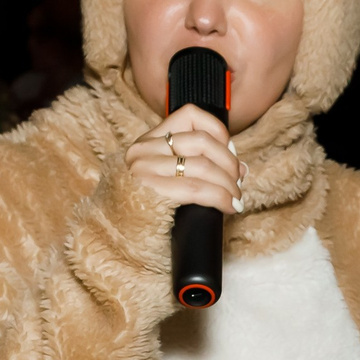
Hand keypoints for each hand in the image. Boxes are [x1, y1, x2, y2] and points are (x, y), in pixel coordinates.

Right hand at [125, 104, 243, 214]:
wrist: (119, 243)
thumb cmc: (148, 215)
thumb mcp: (169, 182)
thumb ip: (199, 167)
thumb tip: (241, 167)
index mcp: (148, 142)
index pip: (191, 116)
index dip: (219, 134)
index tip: (231, 155)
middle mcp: (143, 150)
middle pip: (202, 142)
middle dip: (229, 164)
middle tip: (237, 184)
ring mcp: (143, 169)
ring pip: (203, 165)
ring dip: (228, 184)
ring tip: (236, 199)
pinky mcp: (149, 191)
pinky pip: (196, 189)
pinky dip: (220, 198)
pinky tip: (230, 206)